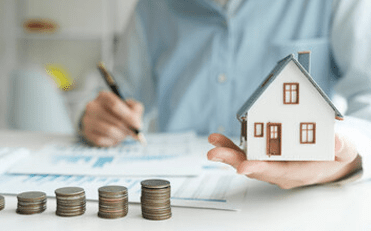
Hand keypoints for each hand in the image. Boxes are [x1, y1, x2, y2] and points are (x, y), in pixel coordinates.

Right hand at [81, 91, 143, 146]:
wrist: (104, 120)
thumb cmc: (120, 112)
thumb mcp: (130, 107)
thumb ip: (136, 110)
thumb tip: (136, 123)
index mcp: (103, 96)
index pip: (115, 105)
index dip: (129, 116)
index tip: (138, 125)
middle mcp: (92, 106)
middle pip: (115, 120)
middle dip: (128, 129)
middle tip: (134, 133)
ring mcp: (88, 119)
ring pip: (110, 130)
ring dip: (121, 135)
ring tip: (124, 134)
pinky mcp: (87, 132)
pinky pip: (102, 139)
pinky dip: (112, 140)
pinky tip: (114, 137)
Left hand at [207, 133, 361, 188]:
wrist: (329, 161)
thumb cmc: (334, 156)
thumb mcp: (343, 151)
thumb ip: (340, 148)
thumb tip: (336, 142)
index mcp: (298, 172)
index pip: (277, 172)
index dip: (259, 168)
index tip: (243, 166)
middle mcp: (280, 171)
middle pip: (254, 168)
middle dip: (233, 160)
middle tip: (214, 153)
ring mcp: (271, 164)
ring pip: (247, 160)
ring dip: (228, 152)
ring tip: (213, 142)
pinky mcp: (266, 156)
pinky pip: (247, 153)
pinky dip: (233, 146)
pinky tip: (219, 139)